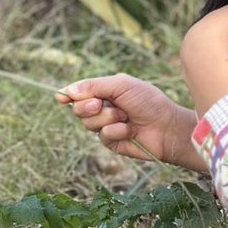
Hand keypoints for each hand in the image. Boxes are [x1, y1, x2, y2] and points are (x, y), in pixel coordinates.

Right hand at [56, 73, 206, 171]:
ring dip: (107, 118)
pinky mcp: (112, 142)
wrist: (167, 126)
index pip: (79, 93)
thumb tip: (67, 91)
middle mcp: (104, 108)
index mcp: (106, 92)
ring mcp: (107, 126)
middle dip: (88, 106)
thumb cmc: (149, 102)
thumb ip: (94, 86)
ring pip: (88, 123)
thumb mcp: (121, 86)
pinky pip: (103, 135)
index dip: (68, 95)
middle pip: (78, 109)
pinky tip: (130, 130)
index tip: (60, 97)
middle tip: (102, 104)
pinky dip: (117, 130)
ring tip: (125, 116)